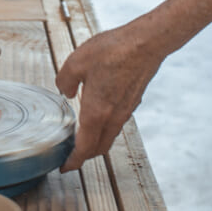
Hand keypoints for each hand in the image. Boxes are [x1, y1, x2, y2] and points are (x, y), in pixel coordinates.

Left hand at [56, 23, 164, 170]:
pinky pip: (117, 122)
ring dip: (95, 141)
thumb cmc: (113, 51)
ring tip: (81, 135)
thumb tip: (66, 91)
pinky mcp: (133, 100)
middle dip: (84, 155)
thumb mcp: (76, 62)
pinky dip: (105, 126)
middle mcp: (113, 117)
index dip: (73, 161)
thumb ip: (65, 81)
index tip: (65, 167)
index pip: (84, 148)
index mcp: (96, 113)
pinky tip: (97, 111)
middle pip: (99, 147)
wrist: (146, 43)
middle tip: (71, 153)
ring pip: (109, 135)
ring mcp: (126, 110)